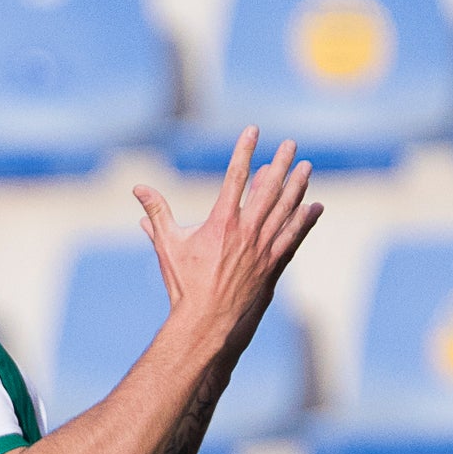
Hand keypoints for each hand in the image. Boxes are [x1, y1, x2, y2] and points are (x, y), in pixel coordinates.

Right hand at [133, 127, 320, 350]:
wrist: (207, 322)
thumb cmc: (185, 285)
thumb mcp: (167, 245)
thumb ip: (157, 213)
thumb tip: (138, 188)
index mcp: (221, 222)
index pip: (235, 176)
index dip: (244, 150)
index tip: (253, 130)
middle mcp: (247, 232)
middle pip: (268, 189)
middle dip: (281, 164)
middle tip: (291, 144)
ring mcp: (263, 248)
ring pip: (285, 210)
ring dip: (297, 186)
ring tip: (306, 167)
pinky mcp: (273, 264)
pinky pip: (293, 237)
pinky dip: (304, 221)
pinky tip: (314, 208)